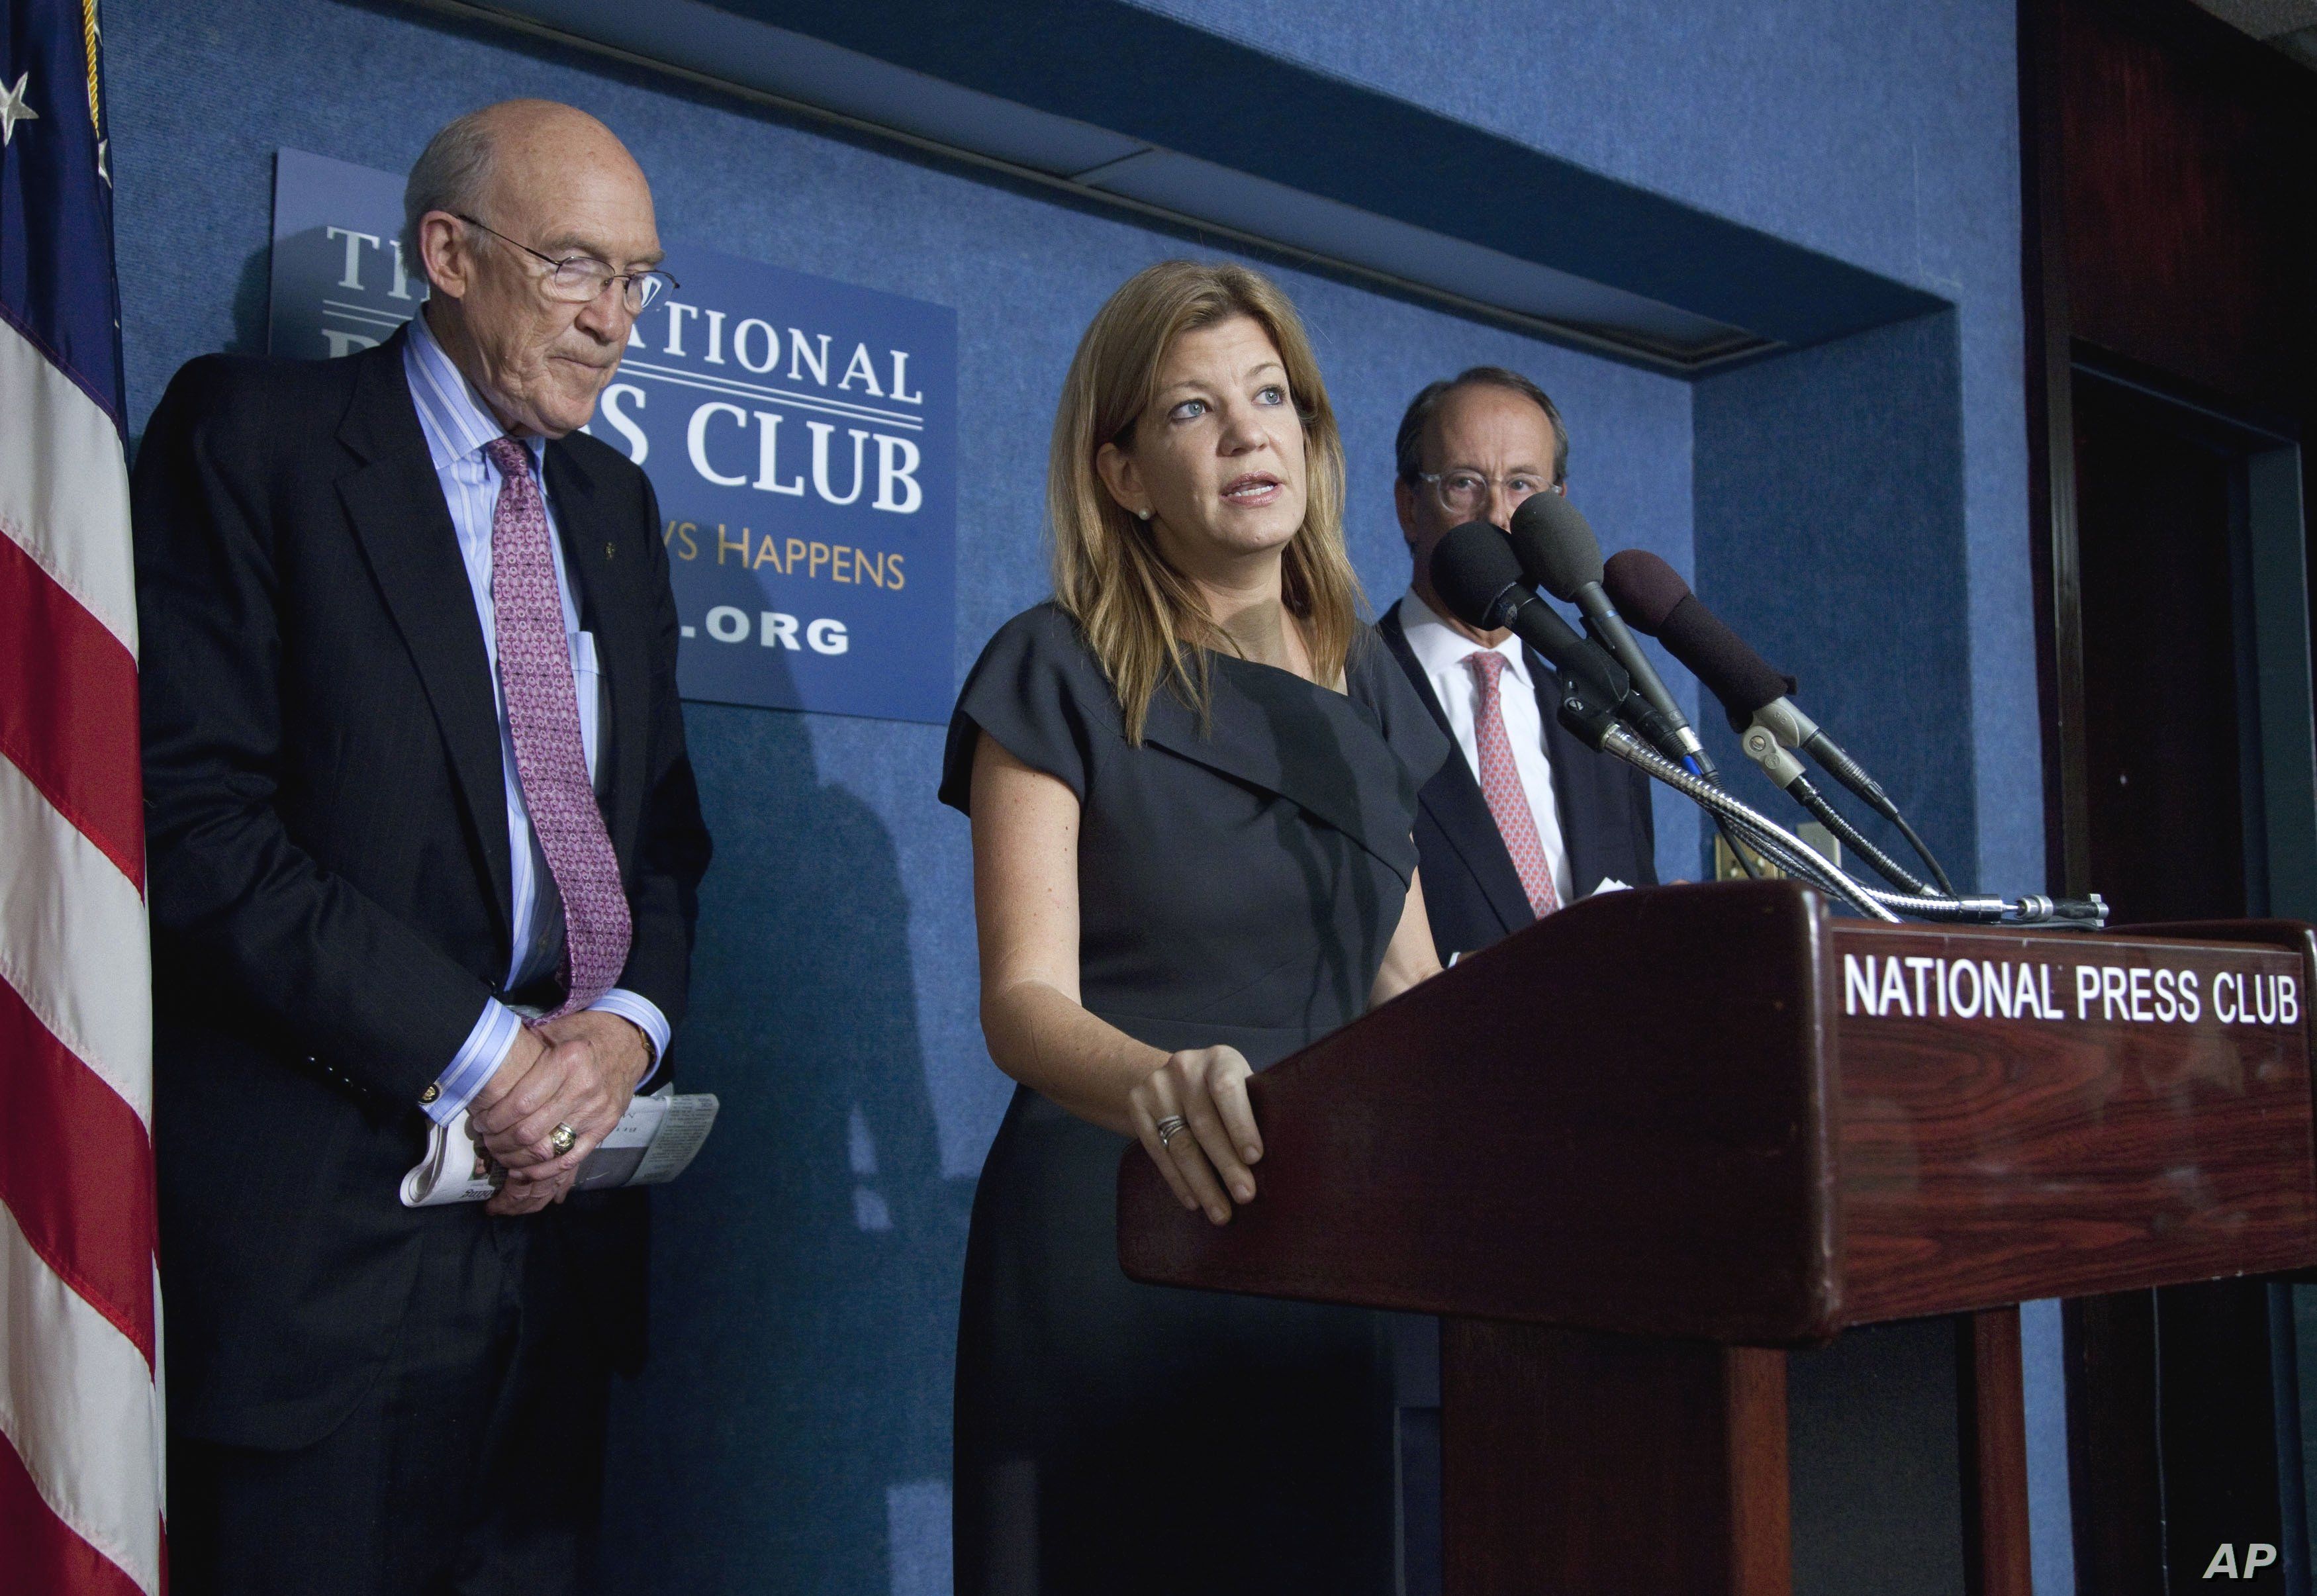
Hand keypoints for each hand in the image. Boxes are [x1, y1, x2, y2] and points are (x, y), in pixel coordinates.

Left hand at [470, 1011, 650, 1205]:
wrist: (628, 1042)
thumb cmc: (583, 1034)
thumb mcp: (553, 1029)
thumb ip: (523, 1046)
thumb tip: (484, 1061)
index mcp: (569, 1060)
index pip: (520, 1103)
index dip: (493, 1118)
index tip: (480, 1120)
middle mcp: (585, 1087)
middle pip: (530, 1131)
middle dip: (500, 1141)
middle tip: (487, 1138)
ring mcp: (598, 1110)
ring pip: (548, 1149)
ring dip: (517, 1157)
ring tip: (501, 1152)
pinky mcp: (606, 1126)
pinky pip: (571, 1158)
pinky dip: (544, 1169)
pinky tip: (524, 1169)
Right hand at [1127, 1045, 1261, 1226]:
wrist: (1170, 1077)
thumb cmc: (1223, 1093)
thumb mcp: (1242, 1086)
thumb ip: (1256, 1111)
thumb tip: (1279, 1163)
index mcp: (1220, 1059)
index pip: (1227, 1090)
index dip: (1240, 1124)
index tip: (1255, 1158)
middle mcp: (1185, 1067)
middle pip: (1204, 1124)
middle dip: (1226, 1165)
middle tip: (1244, 1196)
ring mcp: (1157, 1087)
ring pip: (1180, 1143)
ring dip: (1202, 1183)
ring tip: (1220, 1212)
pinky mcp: (1137, 1106)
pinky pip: (1158, 1152)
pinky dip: (1178, 1181)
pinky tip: (1194, 1202)